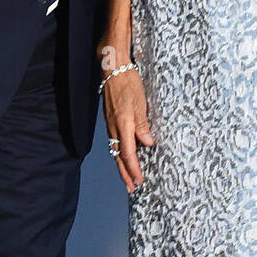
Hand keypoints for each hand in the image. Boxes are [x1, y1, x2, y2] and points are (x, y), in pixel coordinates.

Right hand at [100, 46, 152, 192]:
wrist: (112, 68)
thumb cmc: (128, 81)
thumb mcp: (140, 101)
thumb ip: (142, 124)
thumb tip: (147, 143)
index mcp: (123, 123)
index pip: (128, 153)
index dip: (134, 169)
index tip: (139, 181)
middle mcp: (114, 126)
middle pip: (118, 156)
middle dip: (125, 173)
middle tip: (132, 188)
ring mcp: (110, 123)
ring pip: (115, 150)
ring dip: (122, 165)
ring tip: (128, 176)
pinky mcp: (110, 119)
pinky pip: (114, 140)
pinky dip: (119, 152)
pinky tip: (123, 155)